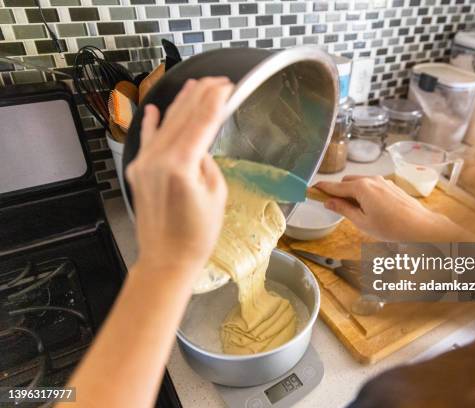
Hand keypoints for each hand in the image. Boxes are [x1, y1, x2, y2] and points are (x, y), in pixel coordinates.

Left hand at [126, 77, 233, 275]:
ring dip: (181, 103)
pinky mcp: (138, 171)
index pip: (201, 122)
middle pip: (182, 117)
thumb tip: (200, 149)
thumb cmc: (197, 236)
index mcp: (181, 165)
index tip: (227, 86)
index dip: (215, 101)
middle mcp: (158, 159)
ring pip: (165, 124)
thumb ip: (207, 164)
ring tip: (195, 85)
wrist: (166, 260)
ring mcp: (144, 163)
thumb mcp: (216, 195)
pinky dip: (152, 123)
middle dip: (200, 95)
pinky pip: (147, 139)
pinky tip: (157, 108)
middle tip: (217, 80)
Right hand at [315, 175, 472, 241]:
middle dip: (339, 192)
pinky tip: (370, 209)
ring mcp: (383, 181)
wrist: (420, 227)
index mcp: (361, 188)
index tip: (312, 189)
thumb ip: (343, 209)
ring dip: (353, 193)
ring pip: (360, 183)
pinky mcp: (391, 186)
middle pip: (347, 182)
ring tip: (356, 213)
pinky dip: (365, 194)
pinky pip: (372, 186)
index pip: (335, 186)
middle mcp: (371, 180)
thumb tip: (329, 202)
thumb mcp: (362, 222)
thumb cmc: (393, 228)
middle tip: (335, 207)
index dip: (322, 189)